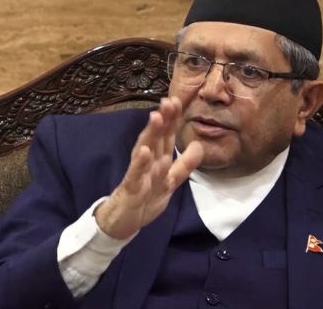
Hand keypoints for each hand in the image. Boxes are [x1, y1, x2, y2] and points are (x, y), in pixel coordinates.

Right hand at [95, 97, 202, 238]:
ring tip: (156, 116)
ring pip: (145, 150)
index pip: (166, 135)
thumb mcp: (169, 181)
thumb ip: (184, 164)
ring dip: (151, 134)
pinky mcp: (131, 188)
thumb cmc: (144, 197)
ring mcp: (138, 173)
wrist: (122, 222)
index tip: (178, 100)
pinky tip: (145, 152)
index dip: (173, 119)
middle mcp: (147, 162)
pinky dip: (140, 163)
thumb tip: (199, 145)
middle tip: (169, 100)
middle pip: (156, 137)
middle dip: (163, 119)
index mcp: (158, 159)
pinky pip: (136, 175)